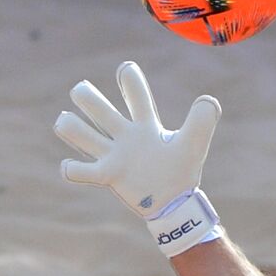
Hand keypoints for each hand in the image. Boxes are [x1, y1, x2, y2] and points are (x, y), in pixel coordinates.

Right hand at [54, 61, 220, 219]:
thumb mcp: (194, 145)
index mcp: (145, 124)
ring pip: (78, 133)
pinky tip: (72, 168)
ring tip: (66, 123)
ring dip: (68, 126)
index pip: (134, 93)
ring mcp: (113, 155)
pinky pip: (79, 171)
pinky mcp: (107, 176)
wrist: (174, 204)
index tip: (126, 71)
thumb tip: (208, 100)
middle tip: (82, 93)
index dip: (128, 77)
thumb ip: (202, 123)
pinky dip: (70, 169)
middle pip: (95, 105)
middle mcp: (124, 135)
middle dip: (84, 94)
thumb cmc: (182, 171)